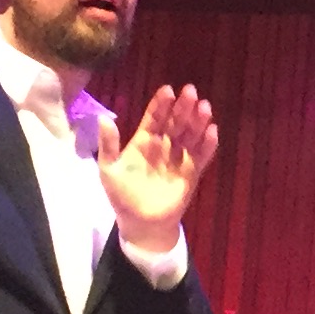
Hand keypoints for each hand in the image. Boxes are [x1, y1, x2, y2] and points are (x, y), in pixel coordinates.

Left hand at [99, 84, 220, 249]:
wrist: (141, 223)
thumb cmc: (122, 196)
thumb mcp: (109, 170)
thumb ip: (108, 145)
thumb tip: (103, 118)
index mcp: (144, 141)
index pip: (154, 118)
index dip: (161, 104)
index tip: (168, 90)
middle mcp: (164, 145)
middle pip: (175, 121)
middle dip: (183, 107)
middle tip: (190, 91)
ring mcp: (179, 158)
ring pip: (191, 134)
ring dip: (198, 121)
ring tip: (204, 107)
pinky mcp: (192, 172)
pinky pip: (202, 155)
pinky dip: (208, 144)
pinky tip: (212, 131)